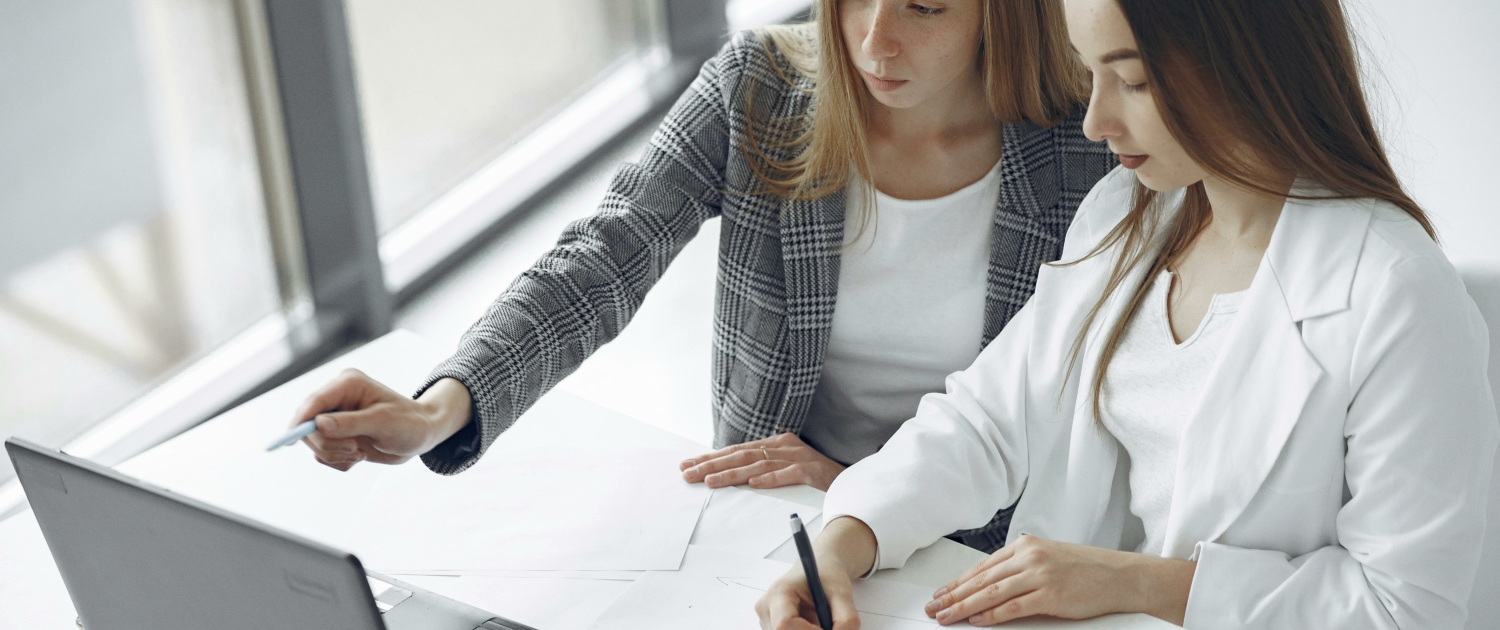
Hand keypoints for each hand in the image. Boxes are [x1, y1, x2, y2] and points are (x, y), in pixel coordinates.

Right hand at [289, 370, 471, 470]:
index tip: (291, 438)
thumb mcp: (382, 422)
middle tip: (354, 450)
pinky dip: (340, 461)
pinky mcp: (338, 436)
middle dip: (328, 444)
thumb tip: (318, 424)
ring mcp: (336, 419)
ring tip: (361, 451)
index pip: (313, 402)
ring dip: (336, 455)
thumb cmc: (409, 423)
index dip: (300, 420)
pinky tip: (361, 455)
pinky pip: (324, 455)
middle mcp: (337, 399)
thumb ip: (350, 423)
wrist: (422, 436)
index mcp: (347, 384)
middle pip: (308, 426)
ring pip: (315, 444)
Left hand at [679, 433, 845, 490]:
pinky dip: (771, 479)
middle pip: (741, 455)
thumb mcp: (785, 468)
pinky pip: (789, 475)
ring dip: (732, 474)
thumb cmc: (815, 479)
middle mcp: (785, 446)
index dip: (710, 458)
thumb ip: (761, 469)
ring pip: (759, 465)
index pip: (736, 450)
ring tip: (711, 481)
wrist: (851, 482)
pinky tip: (754, 484)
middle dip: (711, 465)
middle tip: (687, 474)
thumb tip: (728, 477)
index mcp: (776, 444)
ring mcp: (799, 457)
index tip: (686, 466)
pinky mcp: (812, 471)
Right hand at [756, 516, 874, 629]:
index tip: (828, 629)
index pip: (784, 624)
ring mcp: (765, 620)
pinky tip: (811, 624)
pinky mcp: (770, 627)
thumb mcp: (842, 593)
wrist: (820, 567)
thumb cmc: (828, 575)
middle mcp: (766, 608)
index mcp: (779, 592)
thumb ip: (846, 618)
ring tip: (819, 620)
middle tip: (829, 626)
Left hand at [923, 535, 1194, 626]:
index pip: (982, 567)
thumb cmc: (1085, 569)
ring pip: (991, 593)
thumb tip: (987, 587)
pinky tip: (977, 621)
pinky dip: (992, 615)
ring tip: (946, 617)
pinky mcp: (1051, 595)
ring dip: (964, 607)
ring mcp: (1040, 574)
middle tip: (933, 608)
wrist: (1120, 576)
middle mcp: (1029, 556)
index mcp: (1025, 545)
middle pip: (981, 580)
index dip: (957, 582)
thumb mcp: (1047, 559)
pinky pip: (1014, 607)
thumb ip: (1018, 568)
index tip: (940, 594)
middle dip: (953, 596)